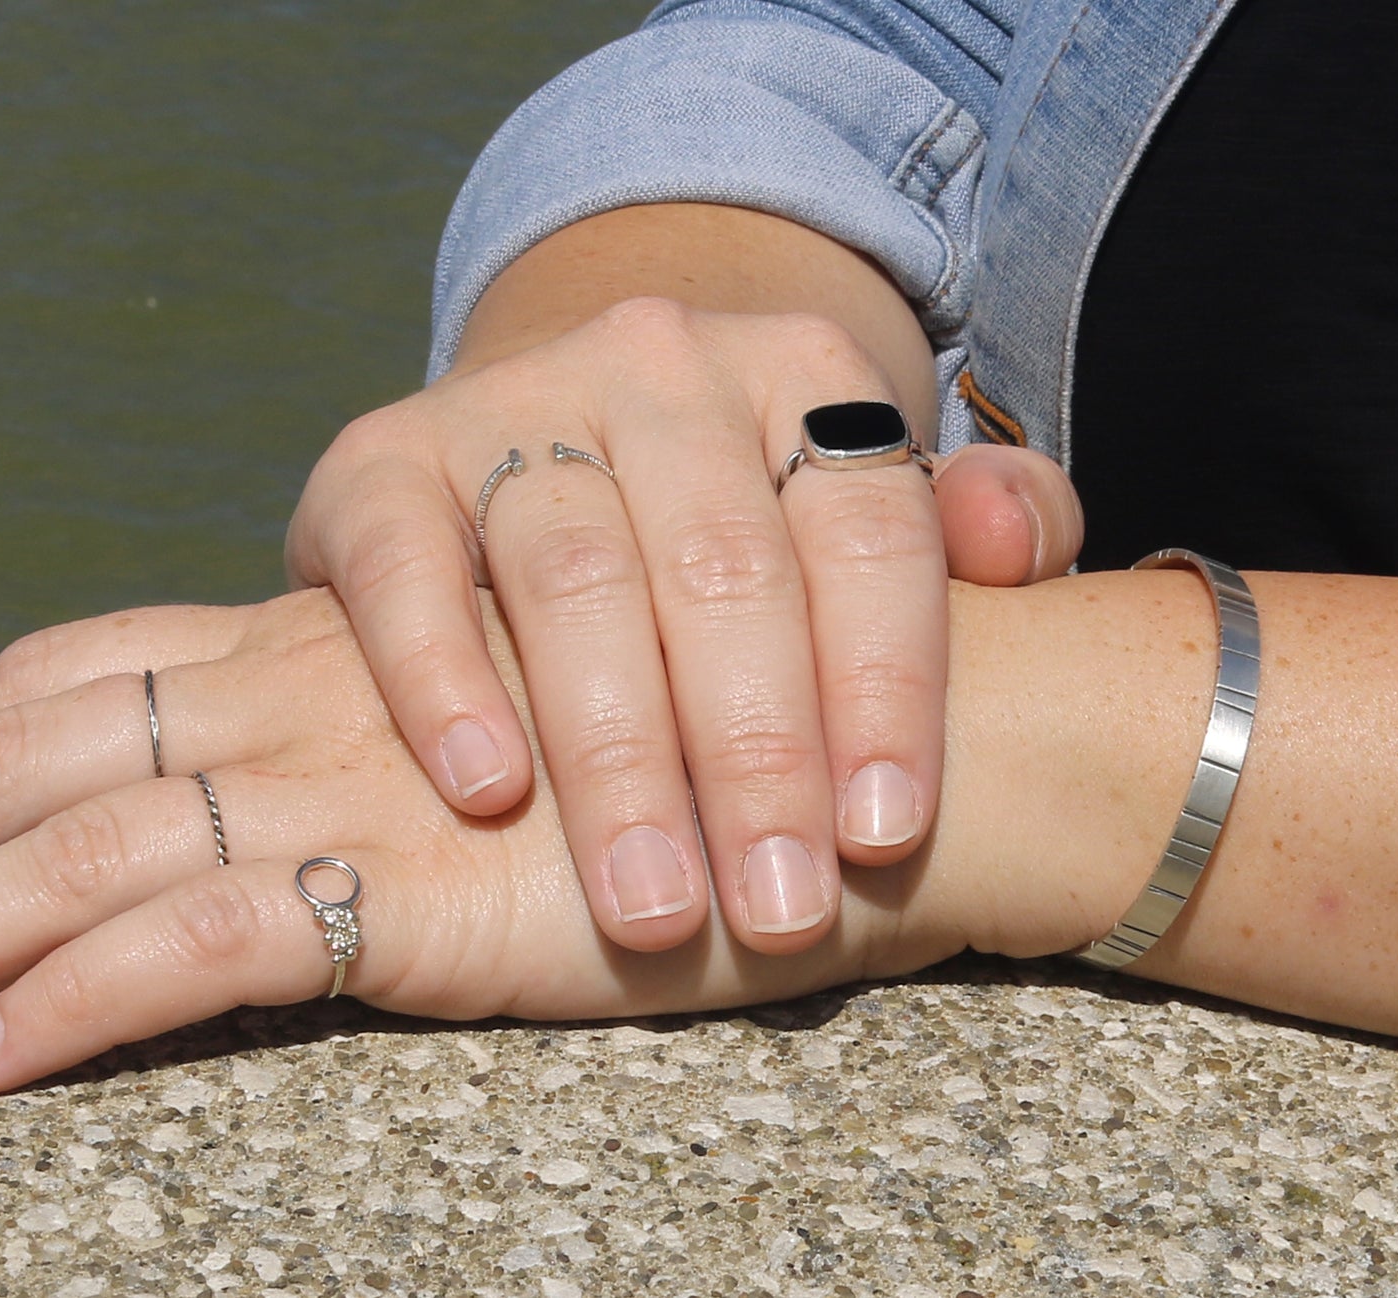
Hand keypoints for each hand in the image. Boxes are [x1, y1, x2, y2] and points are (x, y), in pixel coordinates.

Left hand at [0, 590, 971, 1093]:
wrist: (872, 756)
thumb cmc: (716, 756)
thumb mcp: (519, 733)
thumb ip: (395, 748)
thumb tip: (284, 821)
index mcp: (321, 652)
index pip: (77, 675)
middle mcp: (310, 697)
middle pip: (27, 752)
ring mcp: (356, 782)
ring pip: (73, 845)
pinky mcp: (418, 880)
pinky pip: (196, 938)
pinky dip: (70, 1001)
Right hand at [287, 297, 1082, 955]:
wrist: (550, 434)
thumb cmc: (738, 516)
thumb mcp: (861, 504)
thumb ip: (972, 526)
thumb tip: (1015, 543)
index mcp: (801, 371)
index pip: (866, 530)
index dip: (885, 686)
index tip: (886, 838)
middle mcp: (657, 366)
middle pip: (722, 567)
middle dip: (756, 756)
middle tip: (776, 909)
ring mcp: (512, 404)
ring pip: (574, 577)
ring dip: (617, 755)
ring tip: (652, 902)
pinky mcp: (381, 461)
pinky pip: (404, 566)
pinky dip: (439, 678)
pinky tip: (485, 790)